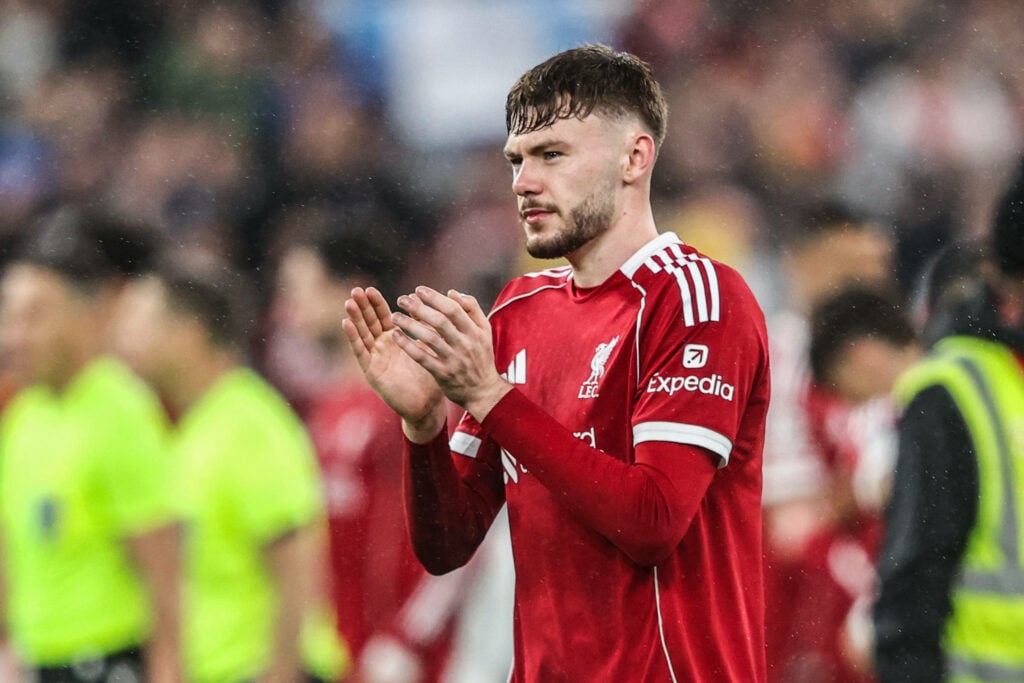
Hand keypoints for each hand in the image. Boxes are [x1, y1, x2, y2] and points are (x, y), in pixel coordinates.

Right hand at [343, 287, 446, 440]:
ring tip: (349, 302)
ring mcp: (375, 359)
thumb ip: (423, 326)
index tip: (369, 289)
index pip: (383, 317)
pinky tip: (346, 323)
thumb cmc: (429, 376)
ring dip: (355, 318)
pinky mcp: (371, 371)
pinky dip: (353, 337)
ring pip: (362, 334)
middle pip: (369, 322)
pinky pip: (361, 352)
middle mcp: (382, 347)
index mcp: (394, 339)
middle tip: (355, 290)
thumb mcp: (426, 346)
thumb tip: (422, 303)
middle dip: (362, 307)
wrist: (427, 405)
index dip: (376, 303)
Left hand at [390, 287, 511, 420]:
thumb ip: (472, 309)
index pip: (453, 309)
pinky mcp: (443, 374)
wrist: (483, 391)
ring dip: (410, 325)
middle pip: (440, 321)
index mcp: (475, 331)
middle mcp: (465, 344)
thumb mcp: (485, 331)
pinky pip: (422, 358)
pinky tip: (396, 336)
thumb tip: (452, 292)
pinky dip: (408, 346)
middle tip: (402, 299)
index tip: (418, 290)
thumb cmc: (481, 357)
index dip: (435, 298)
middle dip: (419, 308)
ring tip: (395, 316)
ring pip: (429, 338)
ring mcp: (453, 360)